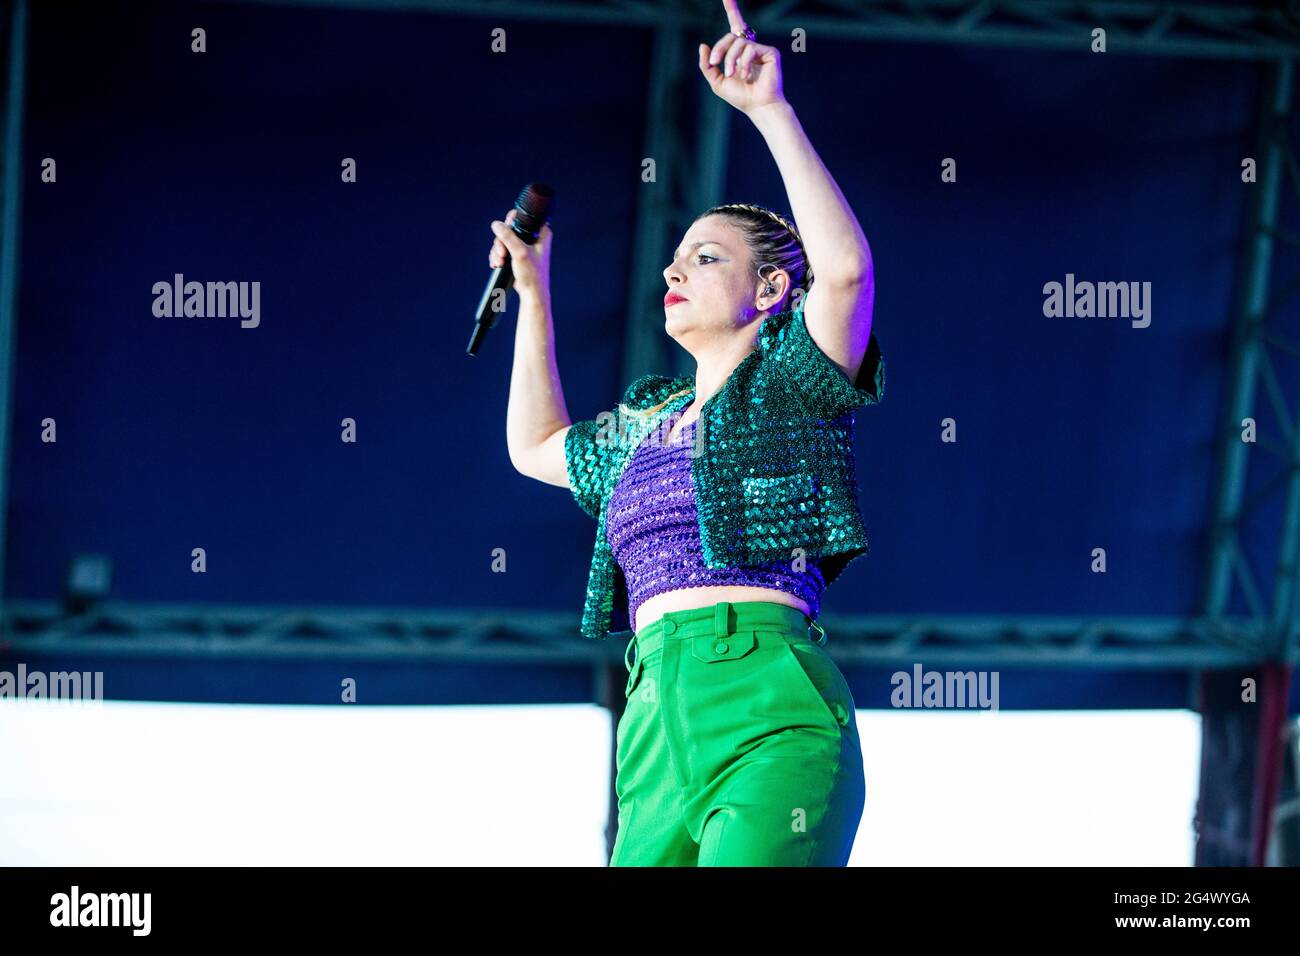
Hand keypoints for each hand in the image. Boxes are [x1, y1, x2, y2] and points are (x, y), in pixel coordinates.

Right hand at [489, 207, 552, 298]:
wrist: (531, 293)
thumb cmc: (533, 275)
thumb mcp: (520, 253)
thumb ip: (508, 237)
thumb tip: (496, 224)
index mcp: (541, 232)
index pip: (522, 217)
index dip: (510, 224)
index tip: (505, 234)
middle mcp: (533, 237)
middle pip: (508, 229)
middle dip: (501, 243)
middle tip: (501, 254)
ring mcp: (524, 245)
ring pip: (503, 239)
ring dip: (498, 251)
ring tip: (499, 262)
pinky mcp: (517, 254)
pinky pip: (503, 248)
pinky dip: (498, 256)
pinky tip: (498, 264)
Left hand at [697, 0, 783, 114]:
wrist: (758, 107)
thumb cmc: (741, 97)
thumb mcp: (717, 82)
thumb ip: (708, 65)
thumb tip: (703, 45)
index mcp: (739, 52)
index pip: (735, 26)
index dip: (732, 9)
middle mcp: (751, 47)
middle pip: (731, 36)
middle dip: (720, 49)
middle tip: (715, 63)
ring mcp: (761, 49)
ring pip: (739, 43)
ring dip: (731, 59)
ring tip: (733, 74)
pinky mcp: (771, 52)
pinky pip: (751, 49)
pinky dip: (744, 63)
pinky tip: (745, 75)